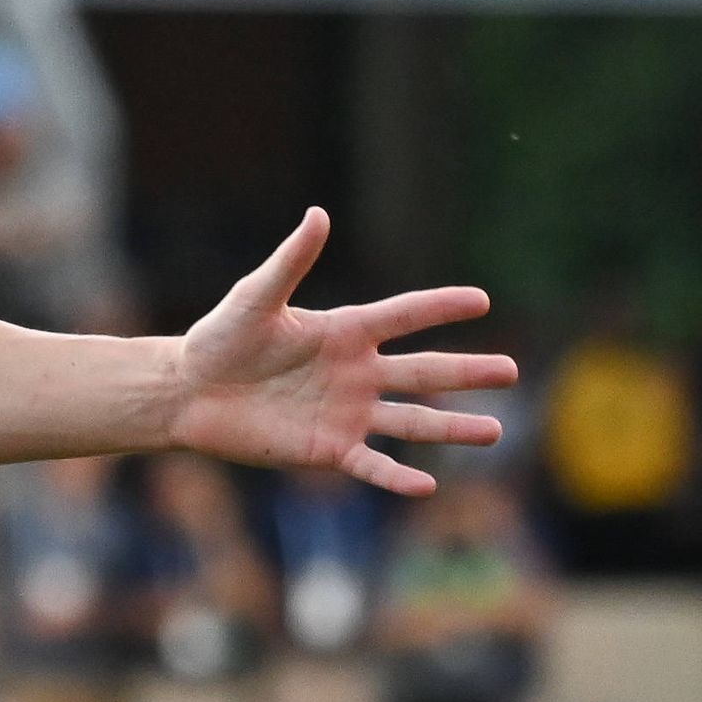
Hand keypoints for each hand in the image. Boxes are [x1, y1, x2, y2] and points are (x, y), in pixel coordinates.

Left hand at [169, 210, 516, 497]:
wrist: (188, 392)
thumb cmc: (219, 338)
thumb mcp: (255, 298)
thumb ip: (291, 262)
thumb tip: (318, 215)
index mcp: (344, 332)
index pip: (403, 317)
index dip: (439, 308)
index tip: (482, 300)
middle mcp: (356, 373)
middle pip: (423, 372)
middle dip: (467, 372)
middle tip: (512, 370)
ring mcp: (346, 413)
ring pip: (411, 421)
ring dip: (452, 427)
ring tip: (494, 432)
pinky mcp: (326, 449)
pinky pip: (370, 465)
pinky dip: (396, 477)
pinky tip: (429, 487)